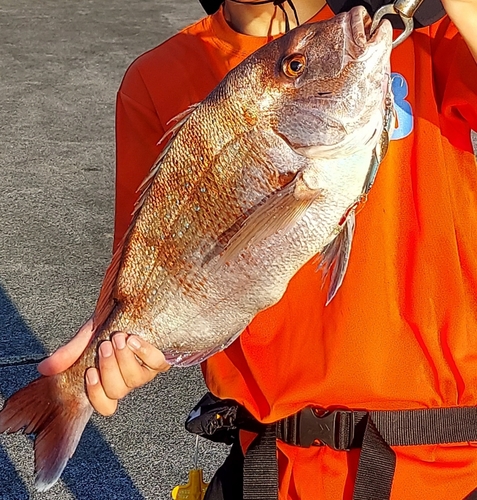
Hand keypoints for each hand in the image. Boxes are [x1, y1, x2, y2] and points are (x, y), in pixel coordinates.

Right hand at [38, 319, 169, 415]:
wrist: (133, 304)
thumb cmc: (111, 323)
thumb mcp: (87, 336)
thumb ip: (69, 352)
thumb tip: (44, 368)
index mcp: (109, 379)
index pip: (106, 406)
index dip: (96, 394)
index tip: (89, 371)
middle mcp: (128, 378)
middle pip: (118, 391)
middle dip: (109, 368)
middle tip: (105, 346)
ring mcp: (146, 370)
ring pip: (135, 380)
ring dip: (124, 359)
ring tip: (119, 338)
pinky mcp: (161, 358)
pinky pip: (157, 364)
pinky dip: (144, 351)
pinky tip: (134, 339)